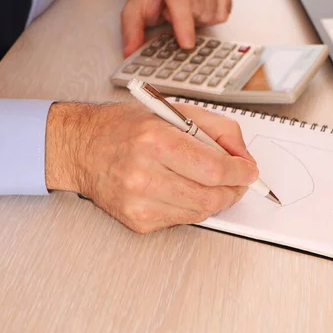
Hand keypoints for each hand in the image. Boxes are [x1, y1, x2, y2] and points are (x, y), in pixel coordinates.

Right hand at [45, 101, 257, 232]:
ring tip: (209, 182)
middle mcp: (144, 175)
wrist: (82, 148)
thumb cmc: (125, 127)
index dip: (240, 172)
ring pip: (200, 212)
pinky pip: (183, 220)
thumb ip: (218, 130)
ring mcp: (139, 203)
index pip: (214, 168)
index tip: (249, 171)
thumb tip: (244, 158)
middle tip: (238, 181)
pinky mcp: (138, 221)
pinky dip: (192, 206)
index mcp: (155, 141)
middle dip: (234, 189)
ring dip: (215, 199)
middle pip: (211, 196)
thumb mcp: (174, 111)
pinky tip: (182, 190)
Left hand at [121, 0, 232, 56]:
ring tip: (185, 9)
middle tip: (172, 12)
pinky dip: (211, 17)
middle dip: (184, 20)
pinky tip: (199, 9)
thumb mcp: (138, 4)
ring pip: (211, 14)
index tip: (186, 43)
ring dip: (197, 20)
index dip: (183, 23)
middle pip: (197, 10)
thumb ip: (132, 27)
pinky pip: (223, 13)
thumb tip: (131, 50)